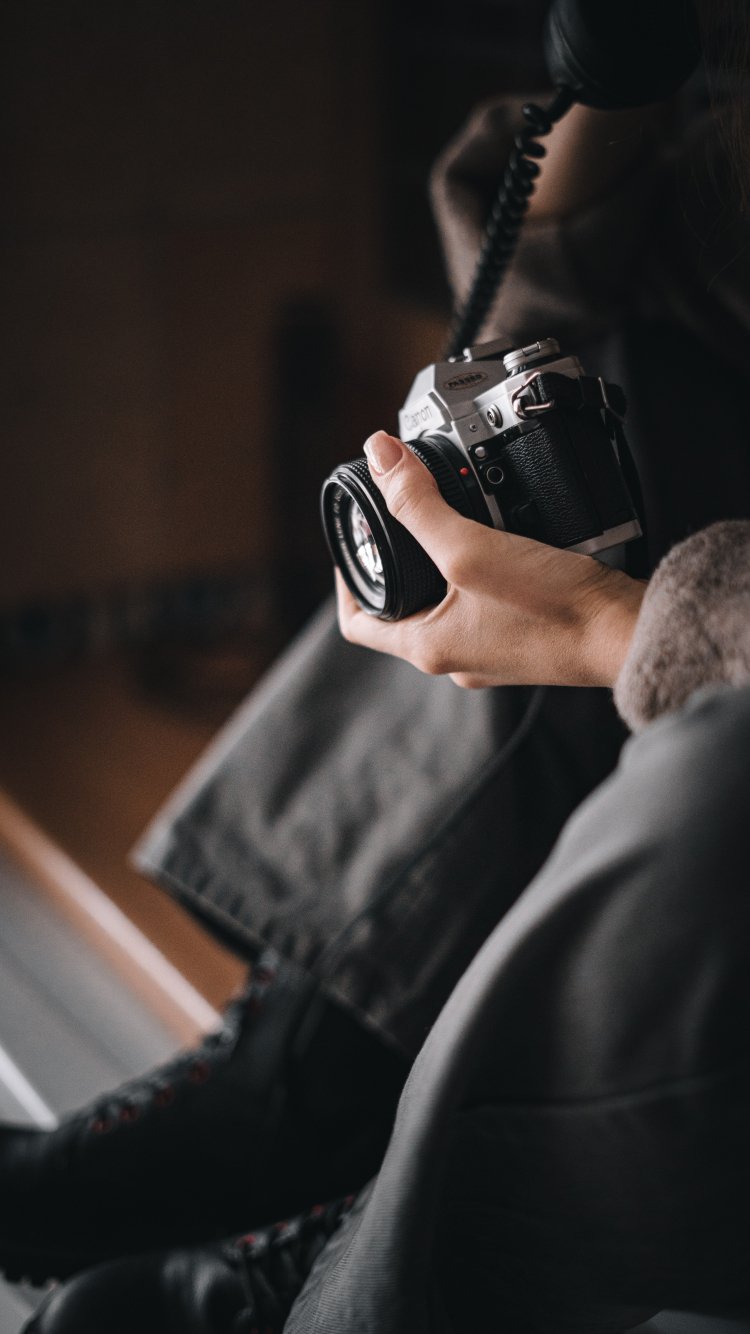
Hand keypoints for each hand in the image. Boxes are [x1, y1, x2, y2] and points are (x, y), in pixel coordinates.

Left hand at [335, 432, 645, 688]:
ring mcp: (491, 652)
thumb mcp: (471, 547)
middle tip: (400, 517)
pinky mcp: (524, 639)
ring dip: (438, 564)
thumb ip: (419, 505)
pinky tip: (500, 541)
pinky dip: (481, 572)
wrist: (629, 633)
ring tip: (446, 520)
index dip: (346, 580)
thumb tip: (378, 456)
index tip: (353, 541)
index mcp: (428, 647)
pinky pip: (486, 604)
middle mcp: (455, 658)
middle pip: (400, 610)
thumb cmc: (554, 607)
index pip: (357, 624)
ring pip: (445, 605)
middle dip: (395, 563)